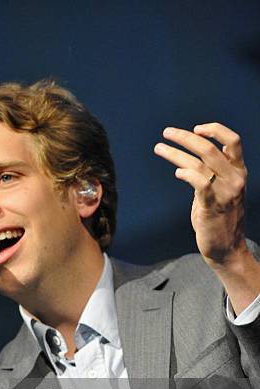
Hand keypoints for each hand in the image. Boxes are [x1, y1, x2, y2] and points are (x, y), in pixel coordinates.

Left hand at [154, 122, 247, 267]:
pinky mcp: (212, 206)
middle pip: (209, 148)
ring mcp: (225, 192)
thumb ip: (212, 175)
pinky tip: (177, 172)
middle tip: (166, 132)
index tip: (196, 129)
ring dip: (175, 153)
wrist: (227, 248)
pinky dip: (187, 173)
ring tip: (159, 148)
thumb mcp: (222, 191)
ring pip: (199, 163)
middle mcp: (235, 179)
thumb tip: (189, 162)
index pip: (232, 141)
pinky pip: (200, 183)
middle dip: (185, 137)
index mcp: (239, 172)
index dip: (214, 130)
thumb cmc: (220, 219)